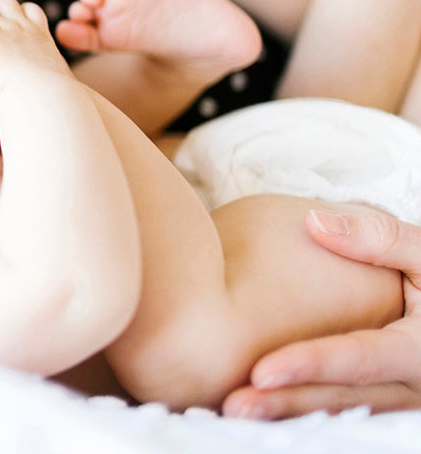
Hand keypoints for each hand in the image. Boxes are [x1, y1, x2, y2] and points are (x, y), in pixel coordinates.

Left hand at [222, 206, 420, 417]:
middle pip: (343, 399)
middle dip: (288, 403)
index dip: (312, 365)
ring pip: (341, 414)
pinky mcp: (386, 401)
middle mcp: (413, 385)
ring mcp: (400, 400)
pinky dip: (301, 415)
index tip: (261, 371)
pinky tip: (259, 412)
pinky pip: (343, 415)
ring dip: (288, 415)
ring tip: (235, 410)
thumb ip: (382, 239)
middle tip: (234, 404)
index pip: (361, 359)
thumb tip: (315, 222)